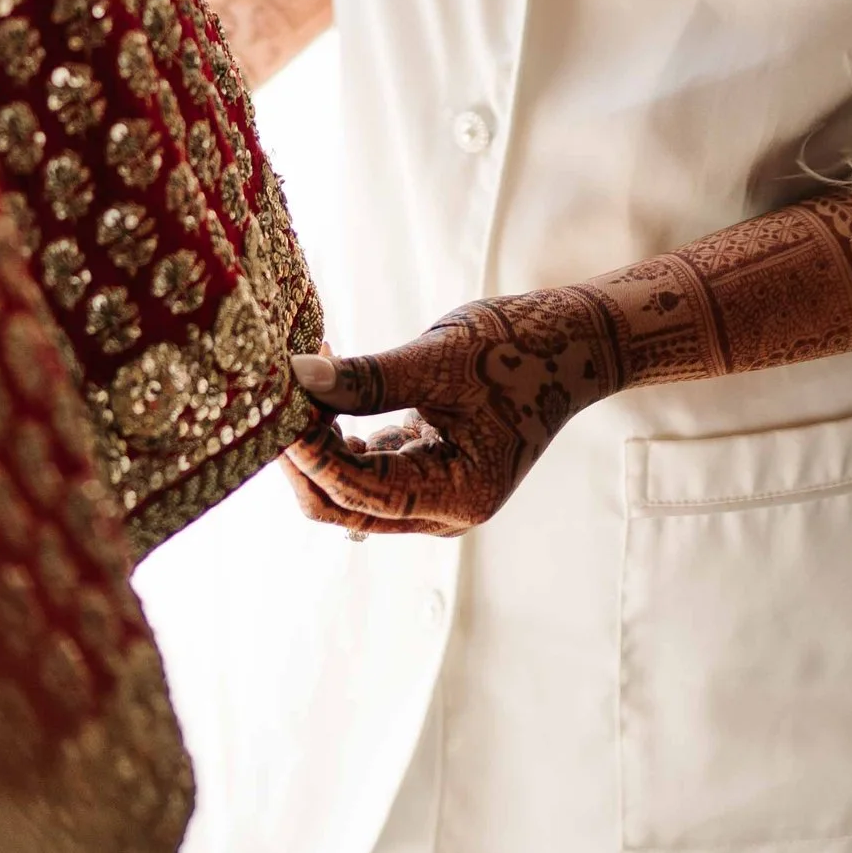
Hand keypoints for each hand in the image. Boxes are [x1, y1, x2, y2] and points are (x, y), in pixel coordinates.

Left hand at [283, 289, 620, 537]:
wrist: (575, 342)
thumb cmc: (519, 349)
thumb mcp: (439, 360)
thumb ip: (366, 378)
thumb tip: (297, 377)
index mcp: (457, 495)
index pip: (358, 491)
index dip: (309, 452)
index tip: (276, 404)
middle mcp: (445, 510)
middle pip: (347, 504)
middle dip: (306, 455)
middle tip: (278, 397)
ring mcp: (439, 492)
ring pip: (354, 488)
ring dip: (321, 443)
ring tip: (302, 382)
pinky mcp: (433, 467)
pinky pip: (373, 466)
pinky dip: (345, 434)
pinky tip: (331, 388)